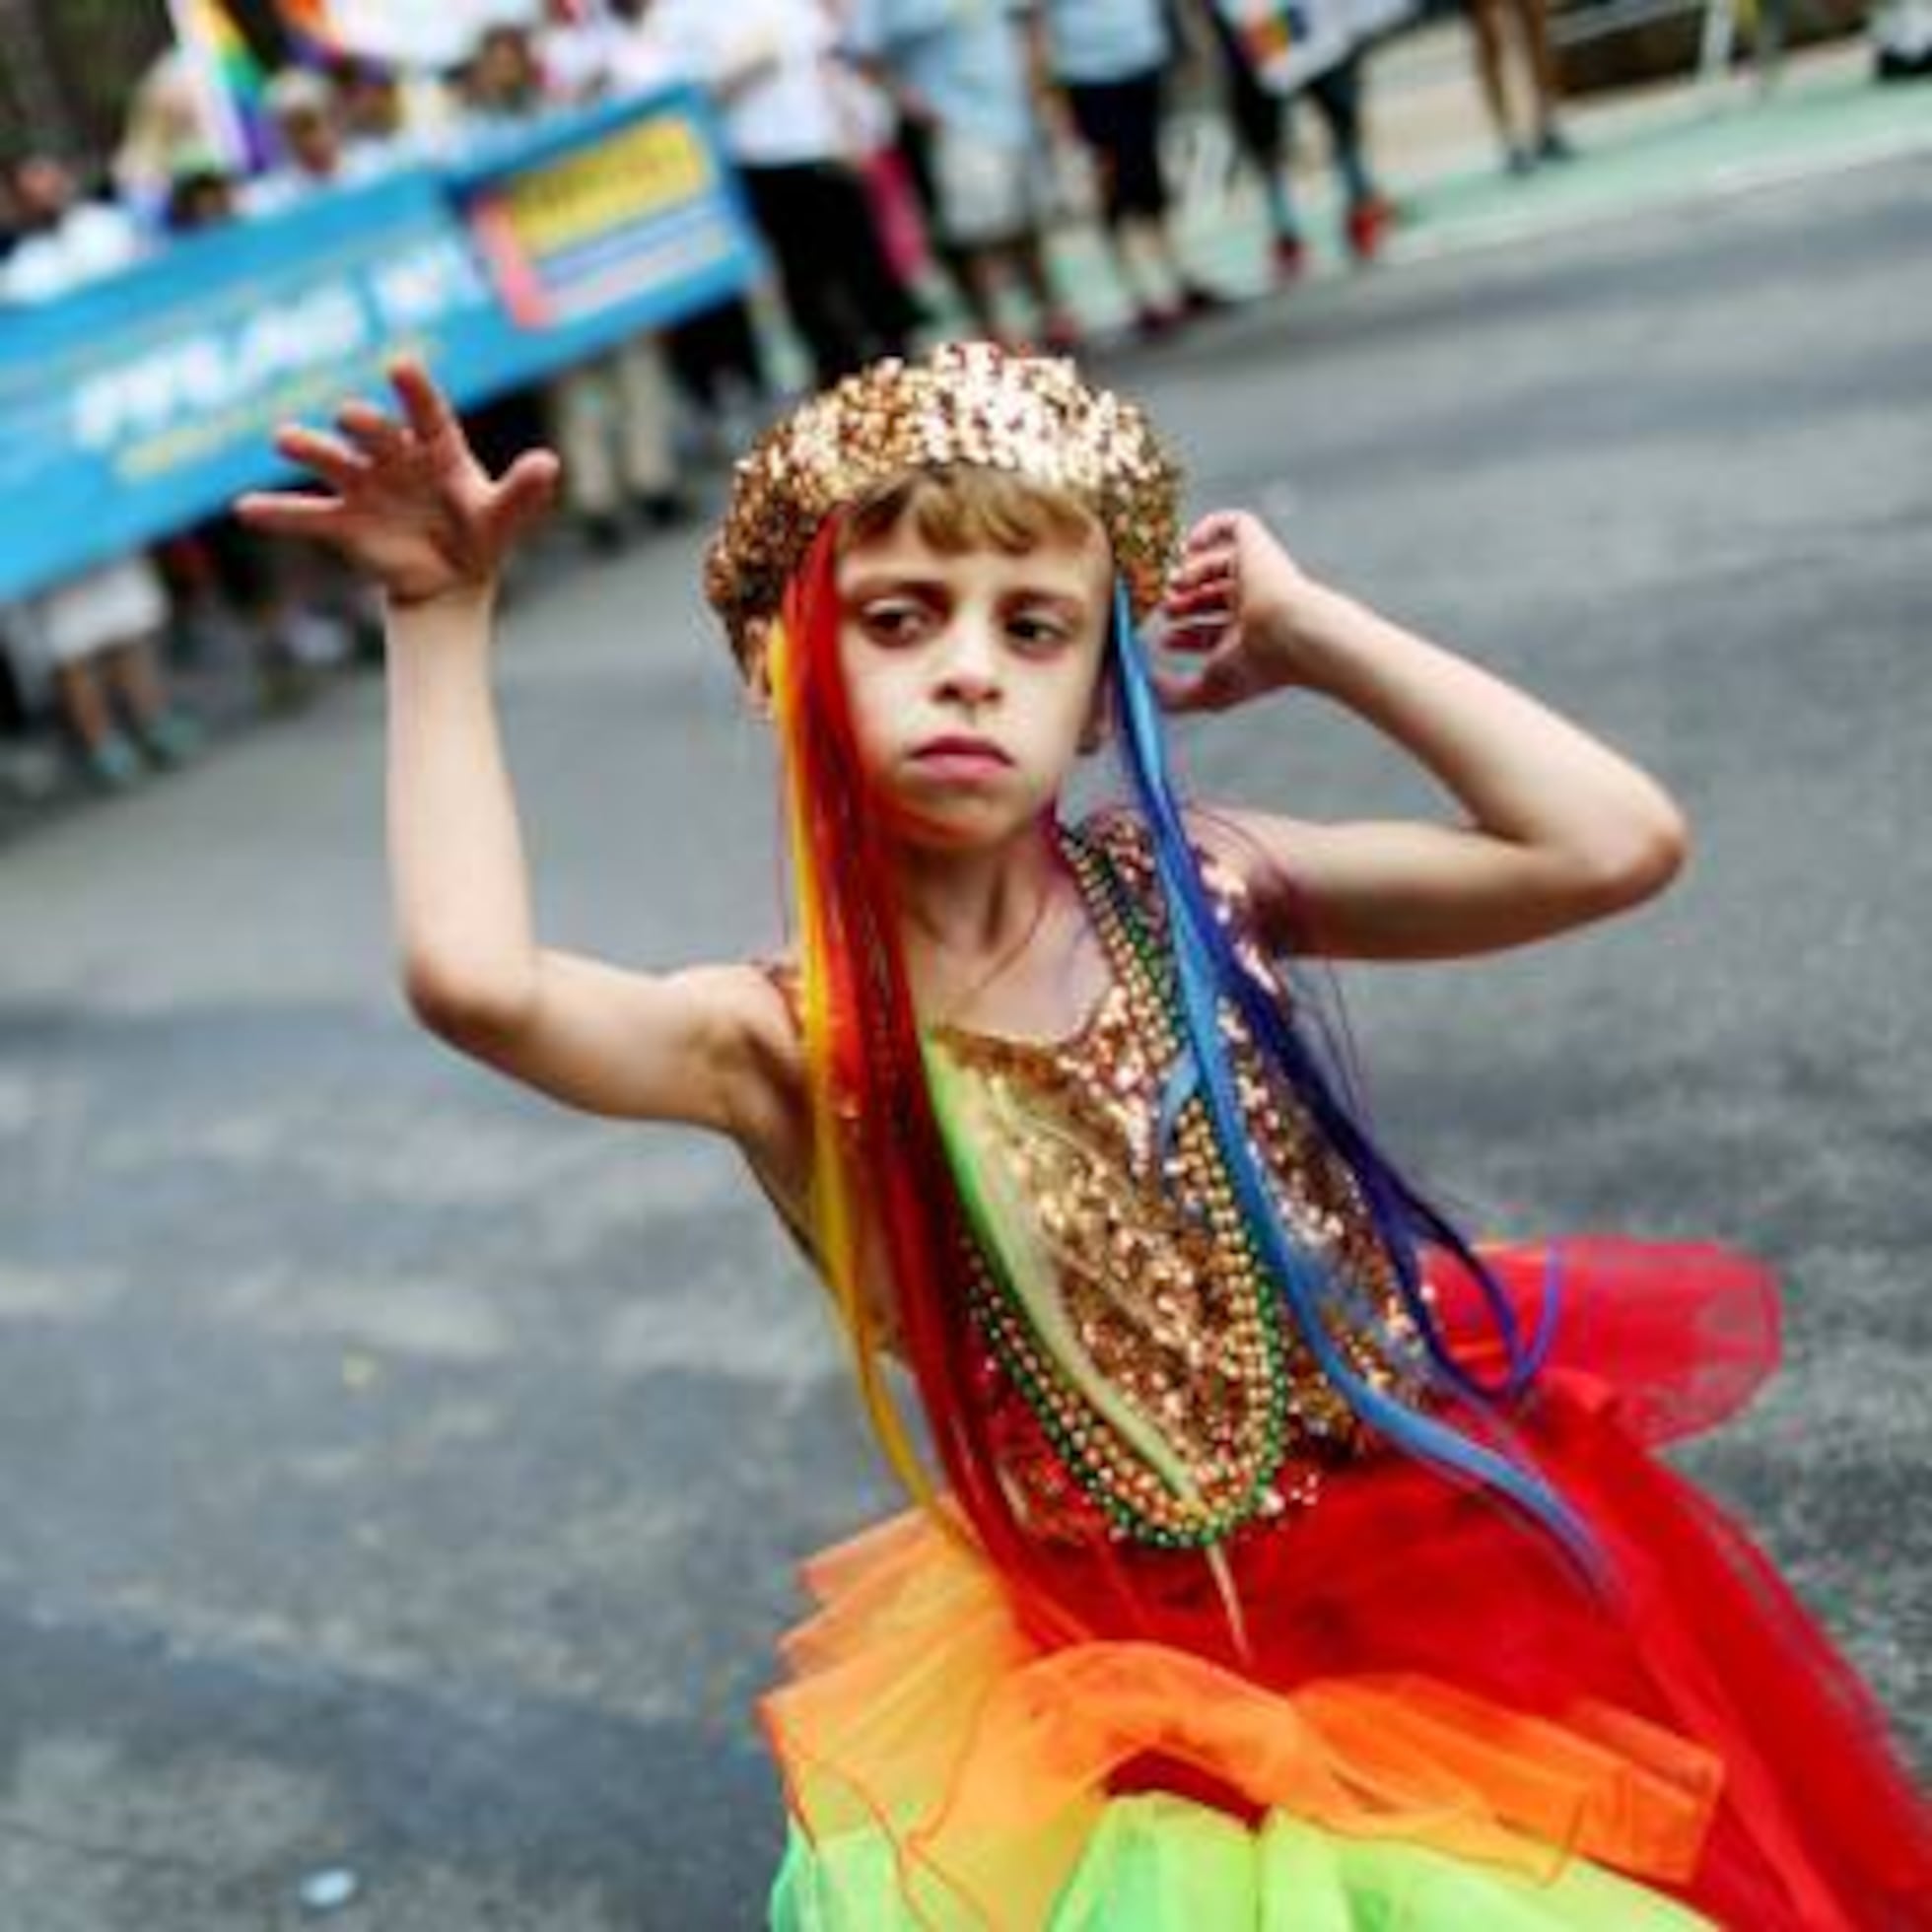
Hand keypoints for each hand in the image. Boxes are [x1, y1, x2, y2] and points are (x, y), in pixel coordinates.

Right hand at [235, 358, 558, 608]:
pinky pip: (306, 516)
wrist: (453, 576)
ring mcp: (364, 486)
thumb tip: (549, 464)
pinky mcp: (343, 522)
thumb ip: (524, 492)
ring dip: (309, 448)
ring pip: (333, 462)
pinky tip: (245, 508)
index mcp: (437, 448)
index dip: (415, 391)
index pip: (428, 414)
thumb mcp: (506, 517)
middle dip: (363, 425)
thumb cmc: (482, 532)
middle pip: (376, 435)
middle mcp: (394, 458)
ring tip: (284, 439)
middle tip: (348, 414)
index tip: (400, 366)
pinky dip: (277, 513)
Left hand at [1152, 510, 1327, 712]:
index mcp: (1251, 636)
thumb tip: (1143, 686)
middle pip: (1215, 596)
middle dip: (1184, 603)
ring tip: (1175, 585)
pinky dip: (1210, 529)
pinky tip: (1191, 547)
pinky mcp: (1258, 546)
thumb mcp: (1208, 689)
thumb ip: (1173, 695)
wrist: (1288, 632)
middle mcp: (1257, 603)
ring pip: (1220, 564)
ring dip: (1191, 573)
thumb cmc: (1255, 665)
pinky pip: (1235, 523)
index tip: (1165, 639)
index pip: (1215, 629)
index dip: (1186, 632)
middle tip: (1165, 608)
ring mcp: (1258, 573)